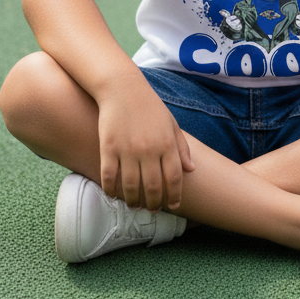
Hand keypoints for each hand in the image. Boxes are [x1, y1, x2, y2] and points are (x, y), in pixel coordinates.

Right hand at [97, 75, 194, 211]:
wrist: (122, 88)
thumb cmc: (149, 106)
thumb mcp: (171, 123)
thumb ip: (182, 147)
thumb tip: (191, 170)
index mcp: (167, 143)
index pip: (174, 178)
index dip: (175, 196)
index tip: (174, 206)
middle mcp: (149, 149)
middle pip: (154, 188)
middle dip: (154, 204)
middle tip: (153, 209)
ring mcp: (128, 150)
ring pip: (131, 188)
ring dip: (134, 202)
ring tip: (135, 205)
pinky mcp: (109, 148)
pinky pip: (110, 177)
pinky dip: (112, 190)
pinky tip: (114, 194)